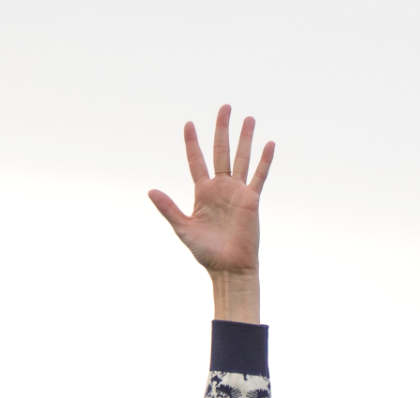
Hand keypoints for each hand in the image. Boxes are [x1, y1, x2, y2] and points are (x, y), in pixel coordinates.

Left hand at [148, 104, 273, 283]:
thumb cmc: (206, 253)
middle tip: (225, 107)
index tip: (189, 124)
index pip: (196, 160)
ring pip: (242, 158)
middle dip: (222, 129)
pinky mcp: (251, 200)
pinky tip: (269, 144)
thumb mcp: (183, 229)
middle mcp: (220, 188)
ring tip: (248, 118)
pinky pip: (259, 176)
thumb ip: (169, 208)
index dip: (192, 143)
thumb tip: (150, 191)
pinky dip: (264, 161)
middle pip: (221, 151)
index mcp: (203, 192)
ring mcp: (237, 192)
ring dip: (245, 138)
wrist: (229, 268)